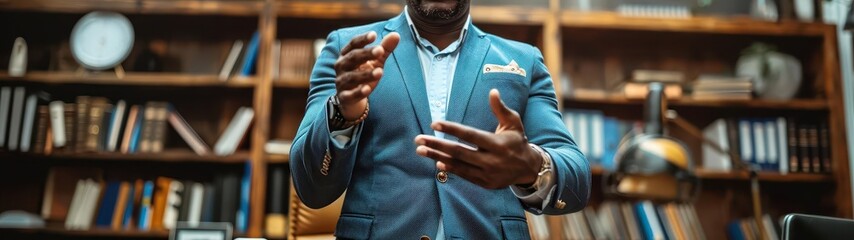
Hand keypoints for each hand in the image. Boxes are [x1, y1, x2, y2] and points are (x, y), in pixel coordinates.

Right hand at [334, 31, 399, 119]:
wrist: (351, 97)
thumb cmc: (363, 73)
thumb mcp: (375, 61)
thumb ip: (384, 49)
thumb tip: (396, 35)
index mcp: (347, 54)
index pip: (354, 44)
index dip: (363, 39)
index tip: (374, 35)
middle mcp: (341, 66)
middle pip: (353, 58)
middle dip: (366, 54)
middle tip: (380, 50)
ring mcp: (342, 81)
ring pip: (352, 77)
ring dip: (366, 74)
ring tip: (380, 71)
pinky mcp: (344, 97)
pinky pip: (350, 95)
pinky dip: (358, 92)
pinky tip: (367, 89)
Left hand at [414, 89, 542, 188]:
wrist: (528, 168)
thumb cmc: (517, 141)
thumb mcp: (513, 123)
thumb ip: (501, 109)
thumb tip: (493, 91)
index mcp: (497, 144)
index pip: (470, 135)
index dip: (451, 129)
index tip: (434, 123)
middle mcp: (491, 160)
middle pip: (459, 151)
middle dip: (437, 145)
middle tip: (419, 139)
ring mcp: (487, 174)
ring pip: (458, 164)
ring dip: (437, 156)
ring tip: (420, 150)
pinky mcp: (485, 183)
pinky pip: (464, 175)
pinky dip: (449, 168)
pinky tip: (436, 161)